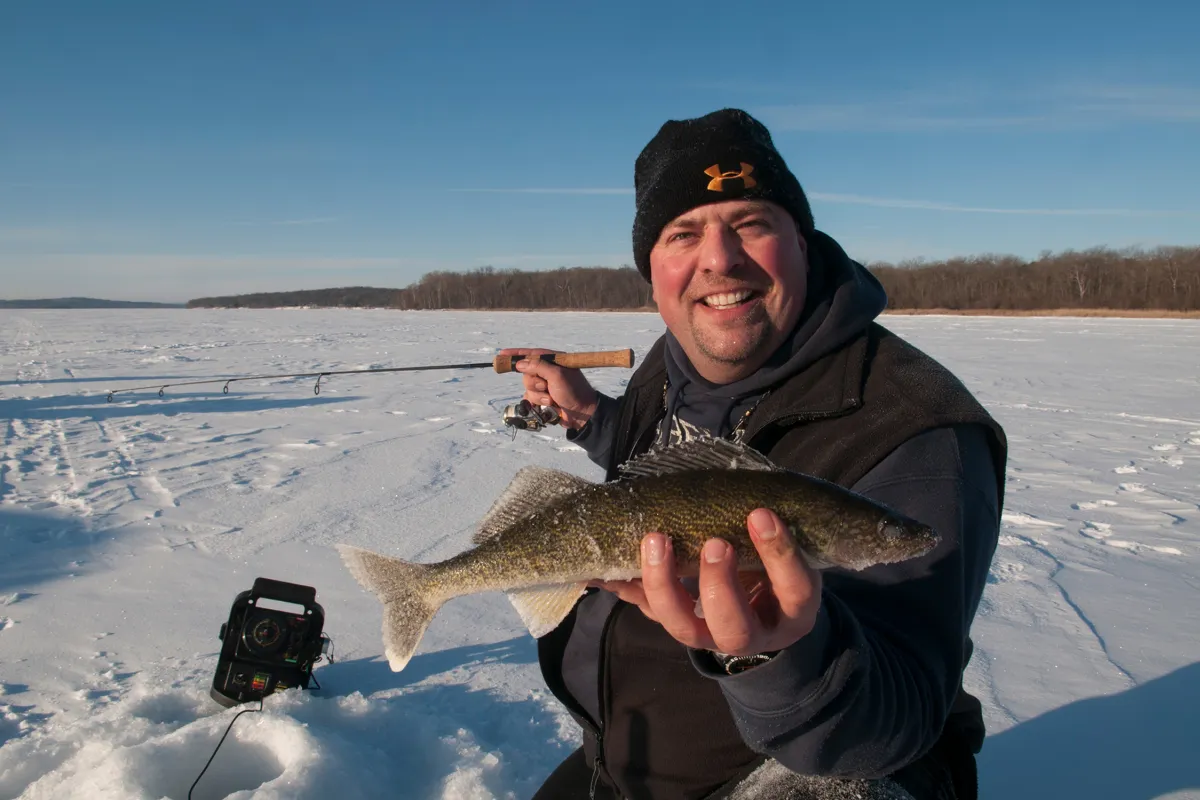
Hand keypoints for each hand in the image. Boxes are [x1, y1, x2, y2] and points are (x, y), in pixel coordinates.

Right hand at [498, 347, 599, 430]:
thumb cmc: (574, 391)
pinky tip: (547, 405)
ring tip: (552, 400)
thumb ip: (538, 366)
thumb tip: (520, 363)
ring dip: (538, 395)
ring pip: (528, 387)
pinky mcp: (543, 398)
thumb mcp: (557, 375)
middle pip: (527, 373)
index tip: (502, 354)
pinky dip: (536, 402)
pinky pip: (529, 398)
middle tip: (546, 387)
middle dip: (534, 383)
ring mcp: (546, 385)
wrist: (582, 414)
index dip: (516, 354)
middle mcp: (549, 371)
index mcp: (554, 360)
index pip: (531, 354)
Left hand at [591, 508, 821, 656]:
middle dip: (718, 585)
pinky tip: (609, 566)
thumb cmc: (779, 565)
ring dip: (664, 584)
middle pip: (734, 626)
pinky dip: (628, 587)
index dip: (779, 555)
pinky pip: (650, 611)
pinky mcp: (678, 624)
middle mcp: (753, 633)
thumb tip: (748, 486)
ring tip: (655, 541)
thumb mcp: (793, 546)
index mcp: (792, 611)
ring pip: (685, 628)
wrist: (764, 605)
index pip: (794, 589)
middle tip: (713, 543)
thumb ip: (773, 524)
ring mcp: (710, 636)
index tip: (760, 514)